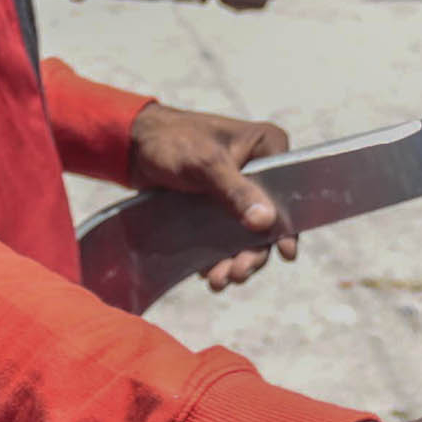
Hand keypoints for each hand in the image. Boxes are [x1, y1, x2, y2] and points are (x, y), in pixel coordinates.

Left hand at [125, 100, 294, 288]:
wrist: (133, 144)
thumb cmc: (172, 141)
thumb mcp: (206, 164)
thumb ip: (236, 191)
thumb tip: (265, 222)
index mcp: (269, 147)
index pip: (288, 191)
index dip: (287, 225)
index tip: (285, 254)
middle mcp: (260, 169)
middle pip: (268, 220)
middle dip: (252, 252)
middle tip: (237, 274)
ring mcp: (239, 189)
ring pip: (246, 233)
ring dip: (234, 259)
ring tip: (218, 280)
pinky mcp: (218, 205)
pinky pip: (226, 235)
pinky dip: (218, 256)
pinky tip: (207, 270)